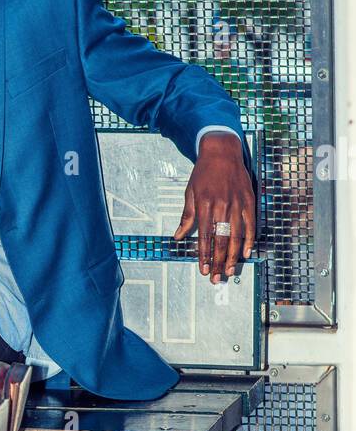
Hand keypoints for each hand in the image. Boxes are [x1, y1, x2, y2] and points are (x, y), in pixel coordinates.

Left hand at [172, 134, 255, 283]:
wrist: (222, 152)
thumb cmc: (203, 173)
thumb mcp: (190, 193)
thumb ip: (187, 216)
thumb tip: (178, 236)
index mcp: (205, 205)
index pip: (205, 237)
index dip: (204, 256)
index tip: (203, 270)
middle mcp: (222, 206)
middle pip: (221, 240)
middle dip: (218, 262)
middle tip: (217, 278)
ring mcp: (237, 204)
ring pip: (236, 236)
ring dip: (233, 256)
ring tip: (229, 271)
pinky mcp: (249, 201)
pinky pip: (251, 225)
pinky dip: (249, 240)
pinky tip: (246, 254)